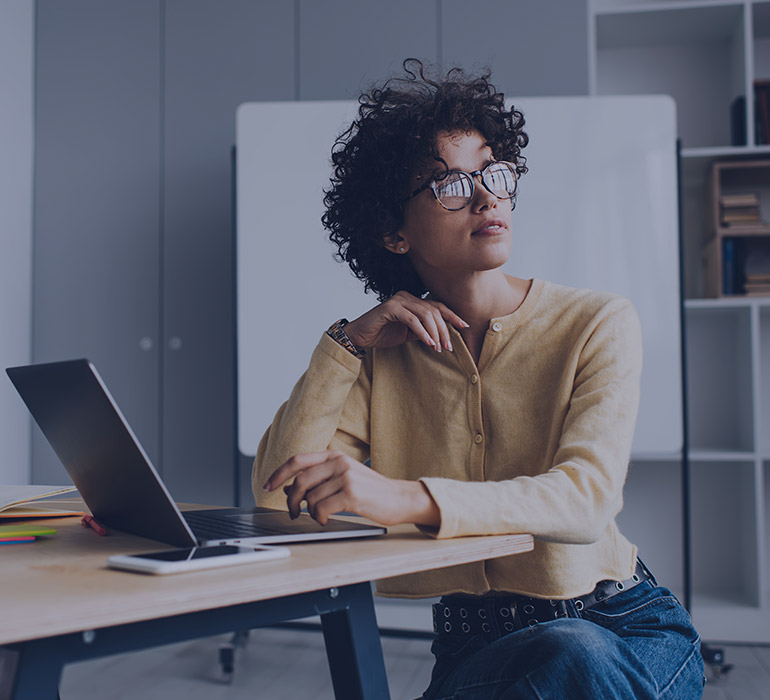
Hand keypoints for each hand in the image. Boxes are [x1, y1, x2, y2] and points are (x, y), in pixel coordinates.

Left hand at [262, 450, 439, 527]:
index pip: (298, 460)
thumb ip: (319, 478)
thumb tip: (290, 489)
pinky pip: (322, 508)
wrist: (399, 498)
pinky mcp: (352, 494)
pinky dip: (320, 518)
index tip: (267, 486)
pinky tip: (326, 519)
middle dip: (290, 500)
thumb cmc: (370, 491)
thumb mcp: (344, 477)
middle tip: (292, 512)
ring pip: (311, 498)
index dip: (278, 473)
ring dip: (310, 512)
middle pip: (300, 481)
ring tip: (319, 516)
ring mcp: (346, 477)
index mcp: (335, 455)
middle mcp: (339, 462)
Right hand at [344, 291, 467, 351]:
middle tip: (448, 347)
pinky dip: (422, 332)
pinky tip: (428, 342)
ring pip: (425, 314)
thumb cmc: (383, 334)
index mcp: (412, 300)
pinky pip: (412, 320)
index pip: (437, 306)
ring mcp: (398, 300)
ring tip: (438, 347)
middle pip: (433, 311)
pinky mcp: (390, 308)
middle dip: (444, 330)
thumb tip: (444, 336)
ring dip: (434, 332)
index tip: (464, 326)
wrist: (359, 336)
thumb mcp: (409, 334)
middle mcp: (406, 296)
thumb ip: (424, 331)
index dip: (452, 315)